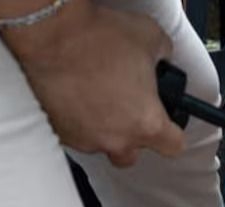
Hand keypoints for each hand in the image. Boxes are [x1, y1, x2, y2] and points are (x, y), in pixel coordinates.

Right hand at [5, 4, 184, 165]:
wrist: (51, 35)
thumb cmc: (97, 38)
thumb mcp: (150, 37)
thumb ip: (163, 56)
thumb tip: (160, 58)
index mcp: (146, 123)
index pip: (173, 146)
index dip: (173, 133)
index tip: (168, 122)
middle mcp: (116, 139)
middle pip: (133, 154)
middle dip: (132, 134)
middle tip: (128, 106)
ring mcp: (85, 139)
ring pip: (101, 144)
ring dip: (103, 127)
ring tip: (97, 95)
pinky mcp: (59, 132)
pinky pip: (75, 134)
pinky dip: (78, 120)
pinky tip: (77, 95)